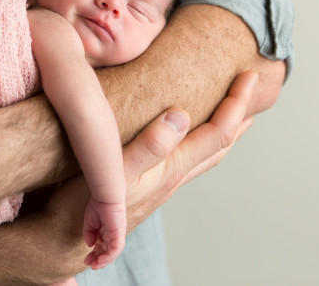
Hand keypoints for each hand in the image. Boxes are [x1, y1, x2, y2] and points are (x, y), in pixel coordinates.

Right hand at [34, 70, 256, 281]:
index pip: (218, 133)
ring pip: (204, 156)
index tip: (249, 75)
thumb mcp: (115, 171)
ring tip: (232, 115)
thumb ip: (149, 146)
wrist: (64, 242)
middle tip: (253, 91)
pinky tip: (182, 138)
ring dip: (223, 134)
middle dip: (240, 118)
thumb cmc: (83, 204)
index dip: (237, 103)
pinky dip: (199, 143)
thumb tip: (181, 116)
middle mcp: (172, 176)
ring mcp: (160, 183)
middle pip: (220, 146)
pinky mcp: (145, 184)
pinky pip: (186, 159)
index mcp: (171, 168)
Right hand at [82, 198, 125, 269]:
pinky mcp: (119, 234)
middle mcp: (114, 235)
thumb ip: (89, 234)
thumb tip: (90, 245)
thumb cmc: (98, 205)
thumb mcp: (90, 223)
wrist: (104, 195)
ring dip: (103, 261)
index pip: (102, 247)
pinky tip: (99, 261)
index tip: (86, 260)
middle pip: (107, 252)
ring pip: (112, 253)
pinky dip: (108, 257)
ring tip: (94, 266)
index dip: (94, 255)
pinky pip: (115, 250)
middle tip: (89, 264)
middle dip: (98, 260)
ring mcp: (117, 235)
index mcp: (107, 231)